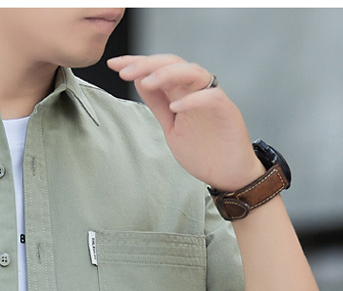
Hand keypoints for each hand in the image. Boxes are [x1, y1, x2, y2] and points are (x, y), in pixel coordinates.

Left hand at [107, 54, 263, 191]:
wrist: (228, 175)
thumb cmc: (203, 152)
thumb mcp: (171, 127)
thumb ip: (158, 104)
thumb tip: (139, 81)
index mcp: (183, 93)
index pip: (159, 69)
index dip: (137, 64)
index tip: (114, 65)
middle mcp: (197, 91)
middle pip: (174, 64)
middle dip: (147, 64)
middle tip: (125, 71)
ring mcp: (213, 99)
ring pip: (193, 72)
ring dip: (168, 74)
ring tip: (147, 82)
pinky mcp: (227, 112)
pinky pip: (211, 97)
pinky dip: (193, 100)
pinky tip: (176, 107)